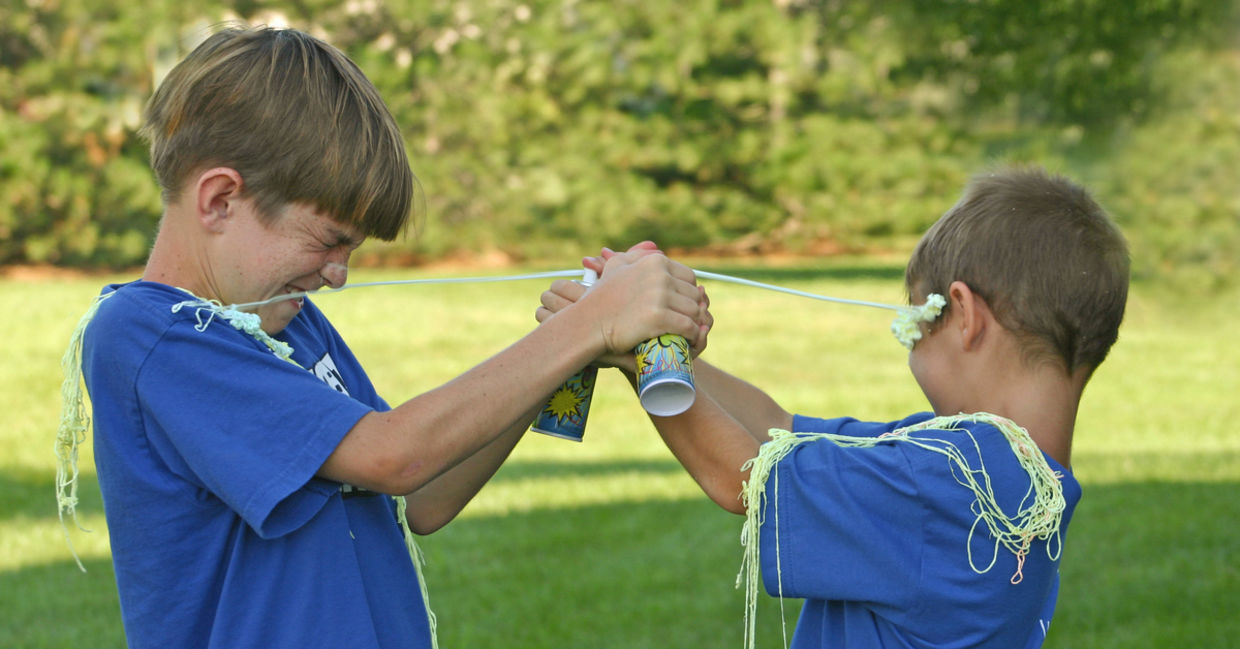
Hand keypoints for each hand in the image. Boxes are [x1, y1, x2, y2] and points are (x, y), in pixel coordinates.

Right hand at [537, 242, 711, 363]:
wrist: (586, 323)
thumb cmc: (600, 298)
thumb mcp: (616, 267)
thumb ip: (635, 254)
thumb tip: (654, 246)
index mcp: (655, 262)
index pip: (689, 277)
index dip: (688, 294)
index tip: (681, 307)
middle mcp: (660, 275)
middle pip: (694, 294)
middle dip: (693, 309)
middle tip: (686, 323)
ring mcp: (660, 296)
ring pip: (694, 311)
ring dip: (694, 324)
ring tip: (687, 333)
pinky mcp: (659, 317)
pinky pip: (688, 326)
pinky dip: (691, 336)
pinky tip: (685, 341)